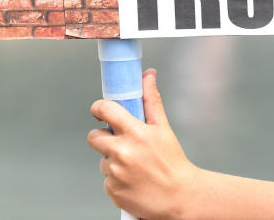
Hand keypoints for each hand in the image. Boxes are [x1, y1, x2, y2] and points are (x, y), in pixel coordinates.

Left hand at [88, 69, 199, 218]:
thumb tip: (148, 75)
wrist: (180, 197)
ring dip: (112, 160)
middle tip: (121, 142)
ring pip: (102, 160)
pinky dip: (116, 179)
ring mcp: (115, 173)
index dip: (98, 108)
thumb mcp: (164, 128)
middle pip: (94, 136)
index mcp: (135, 133)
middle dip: (104, 137)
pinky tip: (133, 180)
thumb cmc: (173, 162)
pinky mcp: (112, 191)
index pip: (105, 110)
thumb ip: (151, 100)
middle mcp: (122, 152)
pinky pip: (106, 180)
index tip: (100, 111)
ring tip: (134, 166)